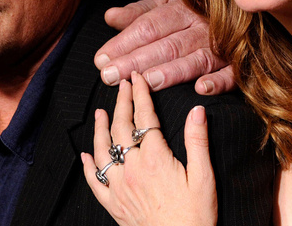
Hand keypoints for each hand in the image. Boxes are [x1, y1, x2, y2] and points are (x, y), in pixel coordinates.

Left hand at [81, 73, 217, 225]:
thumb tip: (197, 110)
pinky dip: (89, 166)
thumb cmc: (195, 216)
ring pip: (103, 150)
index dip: (140, 95)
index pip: (144, 117)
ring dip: (100, 128)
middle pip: (121, 128)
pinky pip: (95, 182)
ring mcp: (119, 187)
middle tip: (121, 85)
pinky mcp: (113, 204)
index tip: (137, 79)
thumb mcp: (204, 176)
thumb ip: (197, 141)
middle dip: (121, 103)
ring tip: (100, 112)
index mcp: (155, 158)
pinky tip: (87, 155)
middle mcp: (132, 169)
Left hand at [95, 0, 234, 93]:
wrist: (246, 15)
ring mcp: (222, 45)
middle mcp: (201, 26)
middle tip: (110, 75)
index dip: (124, 42)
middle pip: (166, 44)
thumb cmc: (197, 12)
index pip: (148, 26)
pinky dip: (218, 81)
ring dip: (171, 71)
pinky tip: (200, 89)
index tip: (100, 58)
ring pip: (194, 59)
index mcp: (181, 9)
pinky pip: (231, 74)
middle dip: (136, 60)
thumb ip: (139, 13)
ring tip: (145, 82)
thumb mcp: (169, 7)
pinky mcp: (240, 65)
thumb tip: (109, 16)